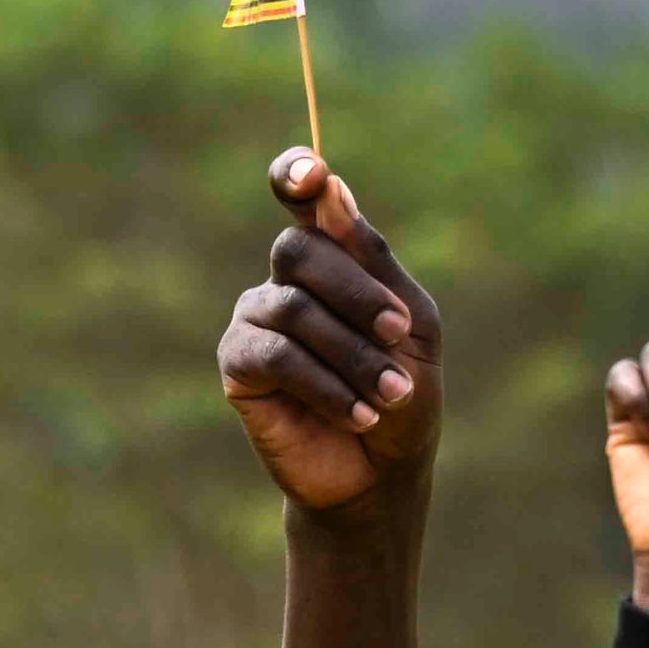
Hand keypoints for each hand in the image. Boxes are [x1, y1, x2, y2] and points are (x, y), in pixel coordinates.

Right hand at [219, 147, 441, 515]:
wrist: (382, 473)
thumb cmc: (403, 394)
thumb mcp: (409, 323)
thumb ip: (373, 260)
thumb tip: (330, 194)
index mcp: (333, 256)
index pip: (300, 195)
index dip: (296, 174)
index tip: (311, 175)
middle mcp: (286, 279)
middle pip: (300, 249)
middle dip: (357, 294)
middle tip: (398, 337)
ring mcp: (257, 319)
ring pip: (295, 308)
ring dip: (354, 353)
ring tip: (391, 394)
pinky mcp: (239, 366)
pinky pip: (276, 355)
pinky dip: (325, 384)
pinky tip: (360, 413)